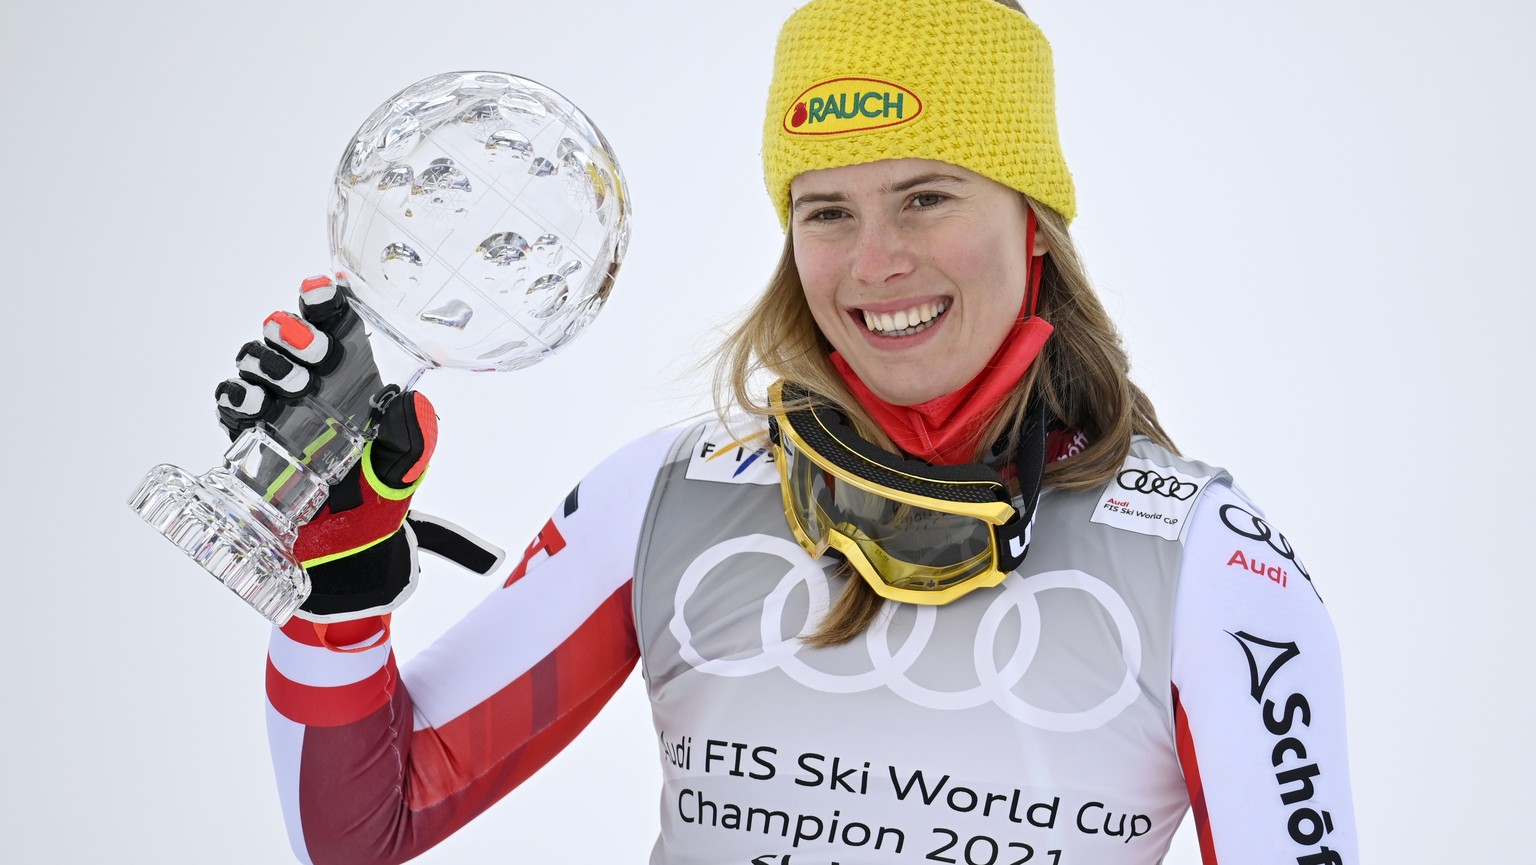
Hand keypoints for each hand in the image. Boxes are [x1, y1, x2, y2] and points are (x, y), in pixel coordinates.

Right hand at [215, 275, 500, 625]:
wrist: (344, 559)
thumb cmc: (376, 505)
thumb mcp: (403, 472)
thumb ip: (412, 440)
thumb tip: (407, 401)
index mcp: (352, 383)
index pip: (336, 329)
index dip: (326, 304)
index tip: (325, 290)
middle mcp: (311, 388)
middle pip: (289, 337)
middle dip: (293, 333)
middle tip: (311, 352)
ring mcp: (276, 410)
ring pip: (255, 363)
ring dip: (264, 363)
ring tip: (285, 387)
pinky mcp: (249, 438)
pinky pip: (229, 403)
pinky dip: (232, 396)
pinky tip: (245, 403)